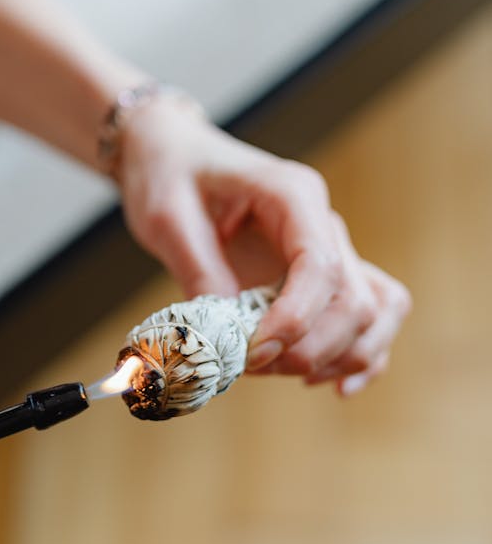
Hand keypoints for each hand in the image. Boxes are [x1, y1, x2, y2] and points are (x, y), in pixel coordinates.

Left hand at [117, 97, 410, 393]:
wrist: (173, 156)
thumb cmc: (169, 176)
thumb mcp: (166, 218)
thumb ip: (198, 272)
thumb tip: (230, 337)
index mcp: (292, 194)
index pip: (320, 266)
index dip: (295, 321)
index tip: (253, 353)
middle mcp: (323, 220)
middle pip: (354, 300)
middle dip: (309, 349)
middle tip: (252, 366)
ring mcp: (331, 247)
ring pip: (376, 312)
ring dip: (336, 357)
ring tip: (279, 372)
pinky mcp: (324, 275)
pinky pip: (372, 316)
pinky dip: (362, 356)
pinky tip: (332, 387)